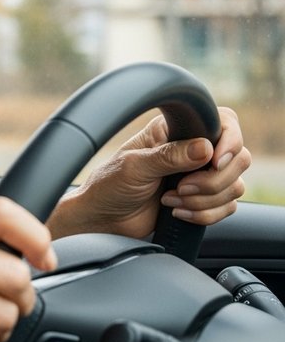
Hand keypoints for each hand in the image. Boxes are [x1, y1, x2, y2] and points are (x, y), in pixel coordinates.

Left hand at [47, 107, 251, 238]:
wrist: (103, 219)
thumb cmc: (110, 186)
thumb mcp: (134, 167)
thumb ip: (169, 156)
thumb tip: (205, 148)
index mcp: (174, 130)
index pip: (223, 122)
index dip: (229, 141)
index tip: (214, 161)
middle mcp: (193, 150)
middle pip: (238, 158)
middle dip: (212, 180)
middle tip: (180, 187)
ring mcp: (200, 176)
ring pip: (234, 186)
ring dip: (204, 200)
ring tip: (170, 200)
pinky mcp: (203, 200)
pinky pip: (228, 207)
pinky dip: (205, 214)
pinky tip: (178, 212)